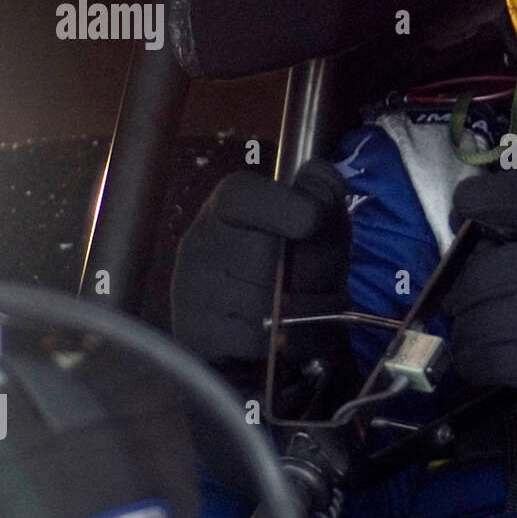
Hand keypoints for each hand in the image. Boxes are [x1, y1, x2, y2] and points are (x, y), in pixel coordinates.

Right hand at [170, 158, 350, 364]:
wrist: (255, 329)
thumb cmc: (291, 266)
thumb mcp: (317, 224)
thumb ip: (323, 195)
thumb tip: (320, 176)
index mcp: (227, 206)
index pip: (244, 196)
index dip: (284, 206)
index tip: (312, 219)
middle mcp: (200, 242)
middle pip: (266, 253)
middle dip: (312, 271)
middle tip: (322, 279)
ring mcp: (193, 291)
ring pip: (266, 302)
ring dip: (308, 311)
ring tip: (307, 307)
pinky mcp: (198, 336)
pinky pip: (259, 340)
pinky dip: (290, 341)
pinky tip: (289, 334)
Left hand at [443, 171, 516, 439]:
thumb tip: (461, 241)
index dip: (492, 197)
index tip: (461, 207)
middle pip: (514, 267)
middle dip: (468, 288)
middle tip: (454, 306)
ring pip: (509, 317)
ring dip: (469, 330)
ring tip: (462, 338)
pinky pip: (516, 361)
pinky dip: (482, 362)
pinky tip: (475, 364)